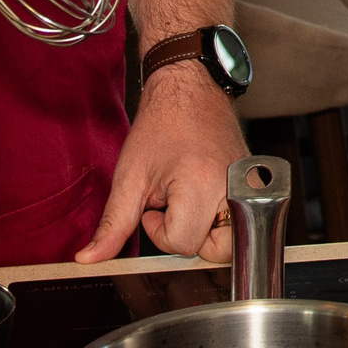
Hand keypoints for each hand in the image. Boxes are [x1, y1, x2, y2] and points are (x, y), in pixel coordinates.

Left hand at [78, 67, 249, 262]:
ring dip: (207, 229)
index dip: (160, 231)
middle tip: (174, 203)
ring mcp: (251, 185)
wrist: (188, 88)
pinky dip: (221, 216)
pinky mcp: (258, 183)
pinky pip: (242, 219)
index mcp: (202, 186)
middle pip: (216, 250)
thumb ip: (113, 224)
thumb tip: (89, 258)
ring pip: (233, 239)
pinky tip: (205, 191)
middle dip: (189, 236)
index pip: (183, 244)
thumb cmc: (160, 125)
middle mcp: (235, 188)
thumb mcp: (129, 178)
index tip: (154, 203)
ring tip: (190, 198)